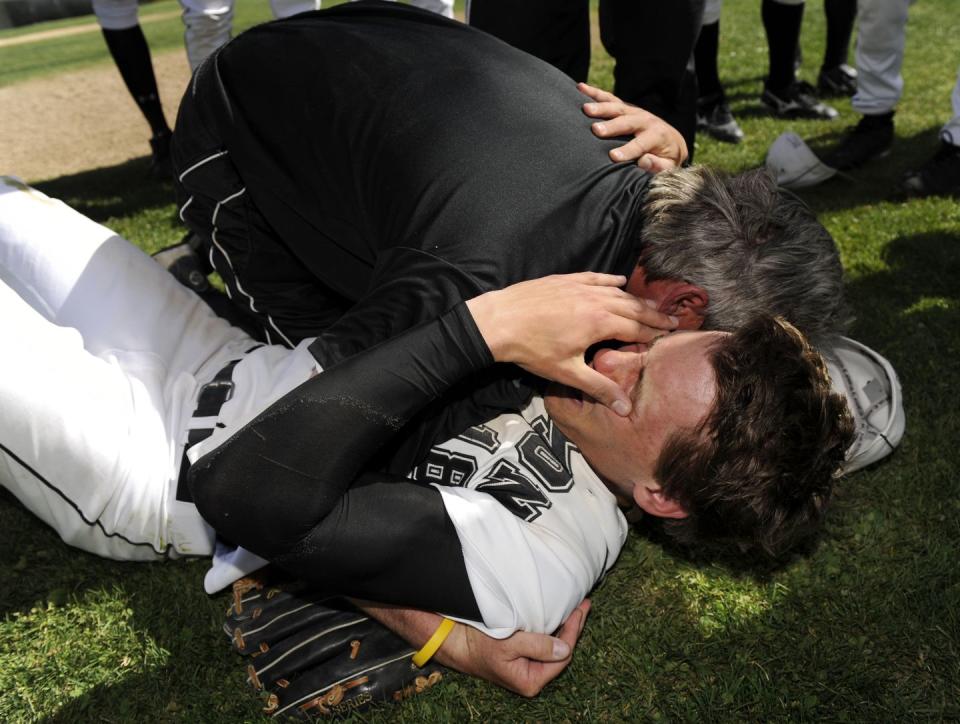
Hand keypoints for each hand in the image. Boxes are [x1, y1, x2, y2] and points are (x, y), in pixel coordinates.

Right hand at [437, 600, 590, 696]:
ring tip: (577, 608)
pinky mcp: (523, 655)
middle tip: (584, 605)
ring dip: (565, 626)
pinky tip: (559, 615)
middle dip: (573, 627)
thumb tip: (565, 648)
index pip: (563, 655)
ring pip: (554, 644)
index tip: (579, 611)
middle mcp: (533, 675)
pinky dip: (553, 627)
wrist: (456, 643)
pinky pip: (544, 641)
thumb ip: (538, 646)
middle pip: (562, 650)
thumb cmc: (480, 645)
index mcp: (531, 680)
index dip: (573, 632)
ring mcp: (528, 665)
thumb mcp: (509, 644)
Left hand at [466, 273, 676, 415]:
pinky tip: (619, 281)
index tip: (673, 335)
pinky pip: (595, 278)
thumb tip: (625, 409)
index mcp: (600, 323)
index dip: (655, 333)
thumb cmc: (532, 350)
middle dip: (654, 315)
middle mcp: (595, 301)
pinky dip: (610, 280)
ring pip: (616, 292)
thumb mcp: (567, 373)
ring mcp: (580, 287)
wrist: (499, 321)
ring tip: (652, 305)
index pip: (636, 329)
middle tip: (673, 319)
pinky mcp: (565, 280)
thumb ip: (599, 388)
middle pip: (633, 308)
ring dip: (636, 299)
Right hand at [578, 82, 687, 171]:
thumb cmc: (665, 158)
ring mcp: (635, 111)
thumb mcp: (668, 166)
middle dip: (611, 125)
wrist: (671, 141)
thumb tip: (644, 161)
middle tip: (596, 130)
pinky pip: (610, 98)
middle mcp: (646, 120)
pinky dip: (595, 93)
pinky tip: (581, 88)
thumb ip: (657, 165)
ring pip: (617, 107)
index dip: (628, 150)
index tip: (613, 157)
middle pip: (627, 122)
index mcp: (657, 136)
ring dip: (601, 107)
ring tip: (585, 109)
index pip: (641, 144)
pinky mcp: (625, 107)